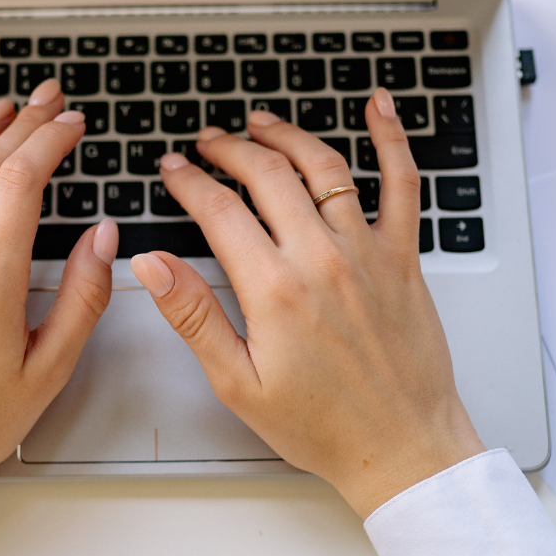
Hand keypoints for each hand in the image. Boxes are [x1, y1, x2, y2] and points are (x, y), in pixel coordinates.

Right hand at [129, 87, 483, 517]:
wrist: (400, 447)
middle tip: (207, 142)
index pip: (219, 210)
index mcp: (275, 289)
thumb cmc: (322, 425)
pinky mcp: (403, 258)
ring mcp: (368, 252)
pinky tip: (380, 107)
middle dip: (228, 149)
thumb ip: (194, 316)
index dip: (188, 182)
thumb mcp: (238, 382)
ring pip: (324, 167)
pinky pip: (402, 184)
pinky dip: (391, 139)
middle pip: (266, 175)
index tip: (173, 171)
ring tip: (260, 123)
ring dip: (286, 135)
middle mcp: (322, 258)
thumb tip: (152, 265)